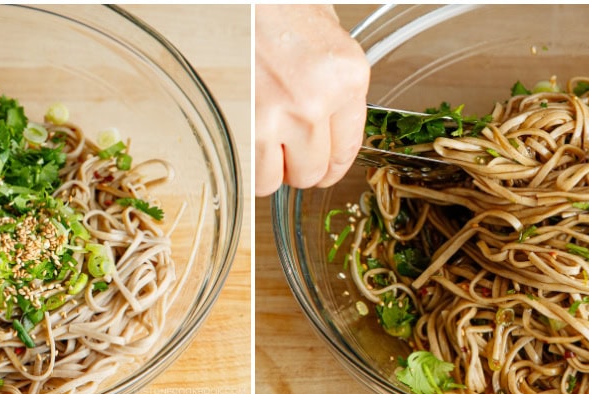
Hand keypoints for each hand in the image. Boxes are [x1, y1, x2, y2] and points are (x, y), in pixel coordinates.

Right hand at [255, 5, 369, 195]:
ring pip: (276, 180)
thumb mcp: (325, 36)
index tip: (320, 164)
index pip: (346, 149)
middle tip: (284, 146)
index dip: (329, 163)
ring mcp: (278, 115)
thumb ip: (333, 85)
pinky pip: (246, 171)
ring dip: (266, 167)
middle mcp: (317, 100)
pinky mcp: (242, 122)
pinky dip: (242, 163)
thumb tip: (329, 125)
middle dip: (297, 164)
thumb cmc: (276, 4)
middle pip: (313, 172)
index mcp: (346, 75)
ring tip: (259, 138)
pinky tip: (243, 136)